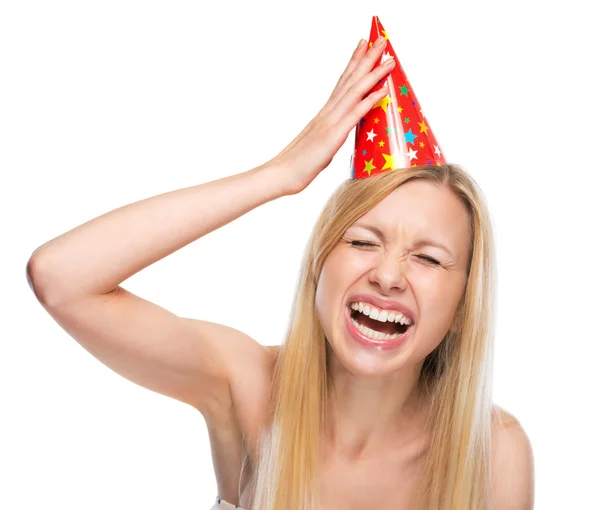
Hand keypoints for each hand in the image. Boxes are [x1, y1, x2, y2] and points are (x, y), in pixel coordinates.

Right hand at [268, 35, 394, 194]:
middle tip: (380, 38)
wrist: (280, 174)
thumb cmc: (297, 166)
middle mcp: (327, 113)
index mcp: (324, 114)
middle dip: (366, 58)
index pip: (342, 83)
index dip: (354, 62)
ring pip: (355, 91)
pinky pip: (354, 114)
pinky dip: (370, 100)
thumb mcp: (318, 146)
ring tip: (388, 56)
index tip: (364, 45)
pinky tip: (382, 89)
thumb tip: (336, 136)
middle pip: (350, 80)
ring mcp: (330, 122)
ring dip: (373, 73)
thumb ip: (329, 137)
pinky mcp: (333, 136)